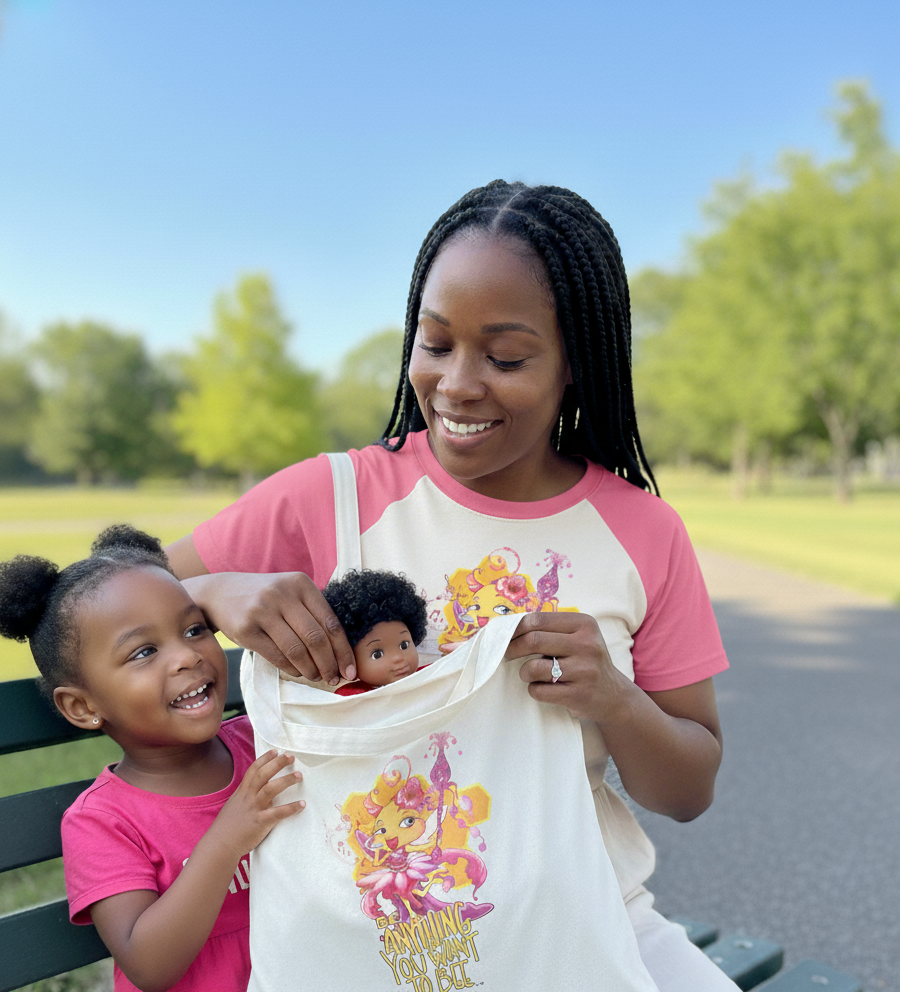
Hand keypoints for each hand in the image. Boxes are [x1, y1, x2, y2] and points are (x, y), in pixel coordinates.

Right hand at [184, 571, 355, 683]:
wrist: (220, 593)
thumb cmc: (266, 598)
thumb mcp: (290, 593)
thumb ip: (313, 613)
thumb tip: (341, 652)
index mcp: (300, 584)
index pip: (330, 622)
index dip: (343, 650)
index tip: (351, 669)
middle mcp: (282, 594)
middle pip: (316, 638)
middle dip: (330, 664)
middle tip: (335, 679)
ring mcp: (262, 611)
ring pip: (297, 650)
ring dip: (311, 670)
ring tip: (317, 677)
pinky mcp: (246, 630)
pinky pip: (277, 656)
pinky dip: (292, 669)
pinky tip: (298, 672)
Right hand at [209, 750, 304, 861]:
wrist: (219, 846)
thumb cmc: (227, 827)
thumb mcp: (234, 806)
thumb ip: (246, 797)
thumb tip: (258, 790)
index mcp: (242, 792)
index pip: (253, 770)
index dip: (264, 759)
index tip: (275, 751)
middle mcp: (248, 797)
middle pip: (263, 774)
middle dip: (277, 763)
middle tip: (291, 756)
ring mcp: (254, 809)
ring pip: (271, 789)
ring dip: (286, 780)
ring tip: (299, 775)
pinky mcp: (260, 822)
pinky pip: (278, 813)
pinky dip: (291, 808)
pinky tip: (302, 804)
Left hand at [508, 611, 630, 723]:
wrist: (613, 695)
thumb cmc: (586, 661)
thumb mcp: (578, 636)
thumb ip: (551, 629)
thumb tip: (510, 626)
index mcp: (585, 624)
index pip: (538, 620)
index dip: (515, 628)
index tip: (506, 636)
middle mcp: (587, 645)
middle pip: (533, 641)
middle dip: (512, 648)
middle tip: (507, 654)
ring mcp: (584, 671)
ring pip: (534, 667)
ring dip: (524, 672)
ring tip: (529, 673)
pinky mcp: (578, 695)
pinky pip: (540, 691)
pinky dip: (534, 689)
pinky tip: (542, 687)